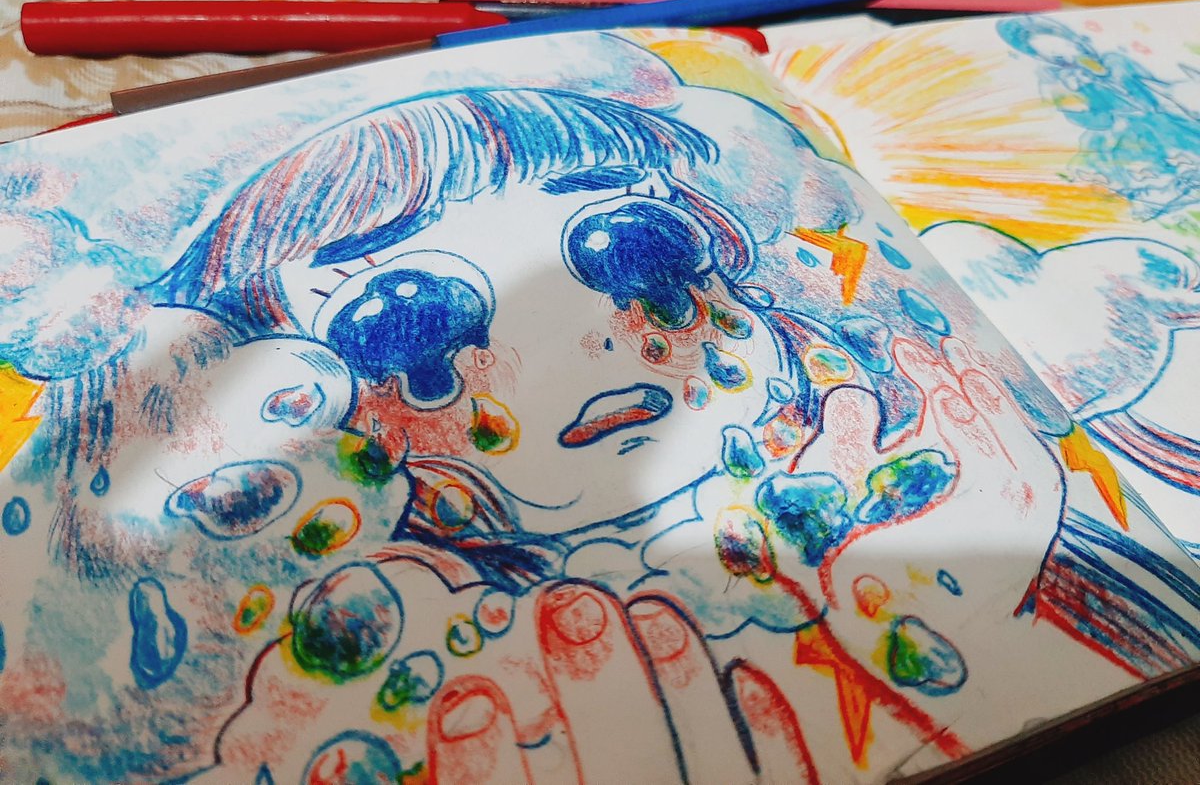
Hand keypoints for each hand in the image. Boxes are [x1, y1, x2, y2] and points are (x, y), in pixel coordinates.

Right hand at [195, 559, 814, 783]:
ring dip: (681, 690)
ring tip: (646, 610)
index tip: (462, 697)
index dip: (481, 776)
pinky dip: (769, 743)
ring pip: (713, 773)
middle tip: (568, 607)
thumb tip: (340, 769)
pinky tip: (746, 681)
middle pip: (629, 780)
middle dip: (601, 694)